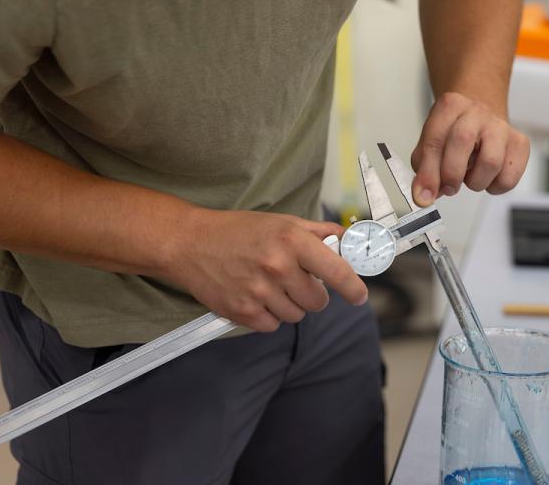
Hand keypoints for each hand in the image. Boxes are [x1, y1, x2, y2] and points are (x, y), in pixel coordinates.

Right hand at [167, 210, 367, 331]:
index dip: (353, 287)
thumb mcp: (280, 222)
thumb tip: (345, 239)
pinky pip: (273, 326)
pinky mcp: (243, 312)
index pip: (336, 271)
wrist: (189, 244)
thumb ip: (315, 232)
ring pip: (296, 315)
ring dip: (289, 305)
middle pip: (318, 301)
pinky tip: (254, 296)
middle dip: (311, 294)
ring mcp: (259, 291)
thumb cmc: (236, 231)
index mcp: (291, 240)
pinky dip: (268, 316)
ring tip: (269, 285)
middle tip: (293, 280)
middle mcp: (278, 266)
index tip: (359, 296)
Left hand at [410, 92, 529, 206]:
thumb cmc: (454, 133)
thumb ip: (425, 169)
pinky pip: (508, 177)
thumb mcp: (431, 144)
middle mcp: (477, 111)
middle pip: (463, 141)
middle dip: (452, 174)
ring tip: (470, 176)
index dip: (428, 172)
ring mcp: (501, 126)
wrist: (481, 119)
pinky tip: (488, 177)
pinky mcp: (520, 143)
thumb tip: (425, 196)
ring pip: (491, 162)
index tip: (424, 195)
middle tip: (449, 187)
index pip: (435, 139)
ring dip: (476, 181)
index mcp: (450, 106)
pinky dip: (495, 186)